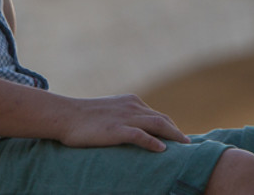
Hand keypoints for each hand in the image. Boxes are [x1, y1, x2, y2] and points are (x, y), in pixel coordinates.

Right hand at [60, 94, 188, 152]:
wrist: (65, 115)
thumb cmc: (84, 117)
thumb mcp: (110, 112)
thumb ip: (124, 118)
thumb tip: (135, 131)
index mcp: (132, 102)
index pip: (158, 115)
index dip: (171, 128)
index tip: (180, 140)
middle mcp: (133, 107)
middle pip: (163, 120)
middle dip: (177, 132)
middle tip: (188, 146)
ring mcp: (125, 117)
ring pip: (157, 125)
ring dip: (174, 136)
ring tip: (184, 147)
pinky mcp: (116, 129)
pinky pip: (140, 135)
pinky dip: (153, 142)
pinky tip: (162, 150)